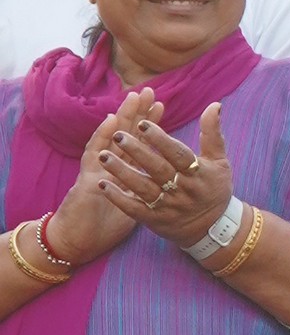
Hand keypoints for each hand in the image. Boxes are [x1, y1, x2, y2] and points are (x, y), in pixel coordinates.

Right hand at [44, 94, 153, 266]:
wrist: (78, 244)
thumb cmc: (104, 227)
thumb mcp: (134, 206)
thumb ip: (146, 190)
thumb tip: (166, 183)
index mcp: (123, 171)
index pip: (138, 143)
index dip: (149, 125)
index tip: (162, 105)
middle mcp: (110, 166)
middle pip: (126, 135)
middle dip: (138, 113)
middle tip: (150, 91)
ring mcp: (97, 170)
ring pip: (111, 139)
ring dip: (122, 118)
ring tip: (134, 98)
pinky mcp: (86, 179)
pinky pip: (94, 155)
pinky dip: (102, 137)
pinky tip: (111, 122)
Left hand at [100, 99, 239, 249]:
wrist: (212, 229)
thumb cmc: (214, 188)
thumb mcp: (219, 161)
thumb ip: (212, 133)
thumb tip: (214, 105)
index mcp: (197, 173)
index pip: (177, 153)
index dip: (161, 139)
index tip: (143, 123)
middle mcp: (182, 190)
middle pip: (157, 169)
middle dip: (137, 152)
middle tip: (118, 135)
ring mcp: (167, 206)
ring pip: (143, 188)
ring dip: (122, 172)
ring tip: (104, 156)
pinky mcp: (155, 221)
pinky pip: (134, 209)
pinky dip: (119, 198)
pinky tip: (103, 185)